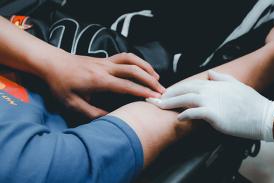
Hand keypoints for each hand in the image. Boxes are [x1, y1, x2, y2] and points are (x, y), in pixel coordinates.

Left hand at [46, 53, 164, 118]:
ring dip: (147, 68)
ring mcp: (106, 61)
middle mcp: (105, 68)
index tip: (155, 98)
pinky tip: (143, 68)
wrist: (52, 63)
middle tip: (162, 91)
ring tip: (157, 78)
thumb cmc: (61, 84)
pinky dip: (138, 61)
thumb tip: (110, 118)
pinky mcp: (105, 59)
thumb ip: (92, 113)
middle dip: (150, 81)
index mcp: (99, 81)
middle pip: (134, 71)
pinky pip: (126, 57)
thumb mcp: (72, 104)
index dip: (142, 92)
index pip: (126, 86)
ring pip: (132, 60)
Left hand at [147, 71, 273, 140]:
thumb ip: (222, 78)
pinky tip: (177, 118)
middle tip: (155, 99)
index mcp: (215, 83)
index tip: (165, 92)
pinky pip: (195, 113)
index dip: (176, 88)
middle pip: (184, 90)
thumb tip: (210, 73)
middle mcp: (211, 90)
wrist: (264, 116)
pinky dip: (185, 114)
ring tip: (159, 107)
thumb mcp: (237, 85)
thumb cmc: (251, 103)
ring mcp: (212, 101)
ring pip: (185, 99)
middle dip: (167, 94)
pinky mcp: (214, 114)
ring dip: (170, 103)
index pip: (190, 84)